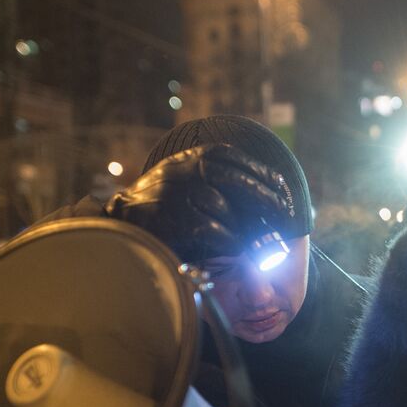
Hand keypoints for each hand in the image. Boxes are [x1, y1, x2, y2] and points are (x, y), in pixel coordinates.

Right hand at [104, 143, 298, 262]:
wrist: (120, 222)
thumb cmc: (160, 206)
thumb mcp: (183, 178)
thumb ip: (214, 178)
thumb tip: (262, 190)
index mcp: (189, 157)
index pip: (232, 157)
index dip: (262, 172)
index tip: (283, 186)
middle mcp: (184, 171)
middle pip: (236, 181)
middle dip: (267, 199)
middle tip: (286, 215)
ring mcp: (177, 195)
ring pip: (225, 209)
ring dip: (245, 227)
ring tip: (261, 239)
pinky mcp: (175, 221)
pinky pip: (215, 232)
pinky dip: (231, 242)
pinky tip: (237, 248)